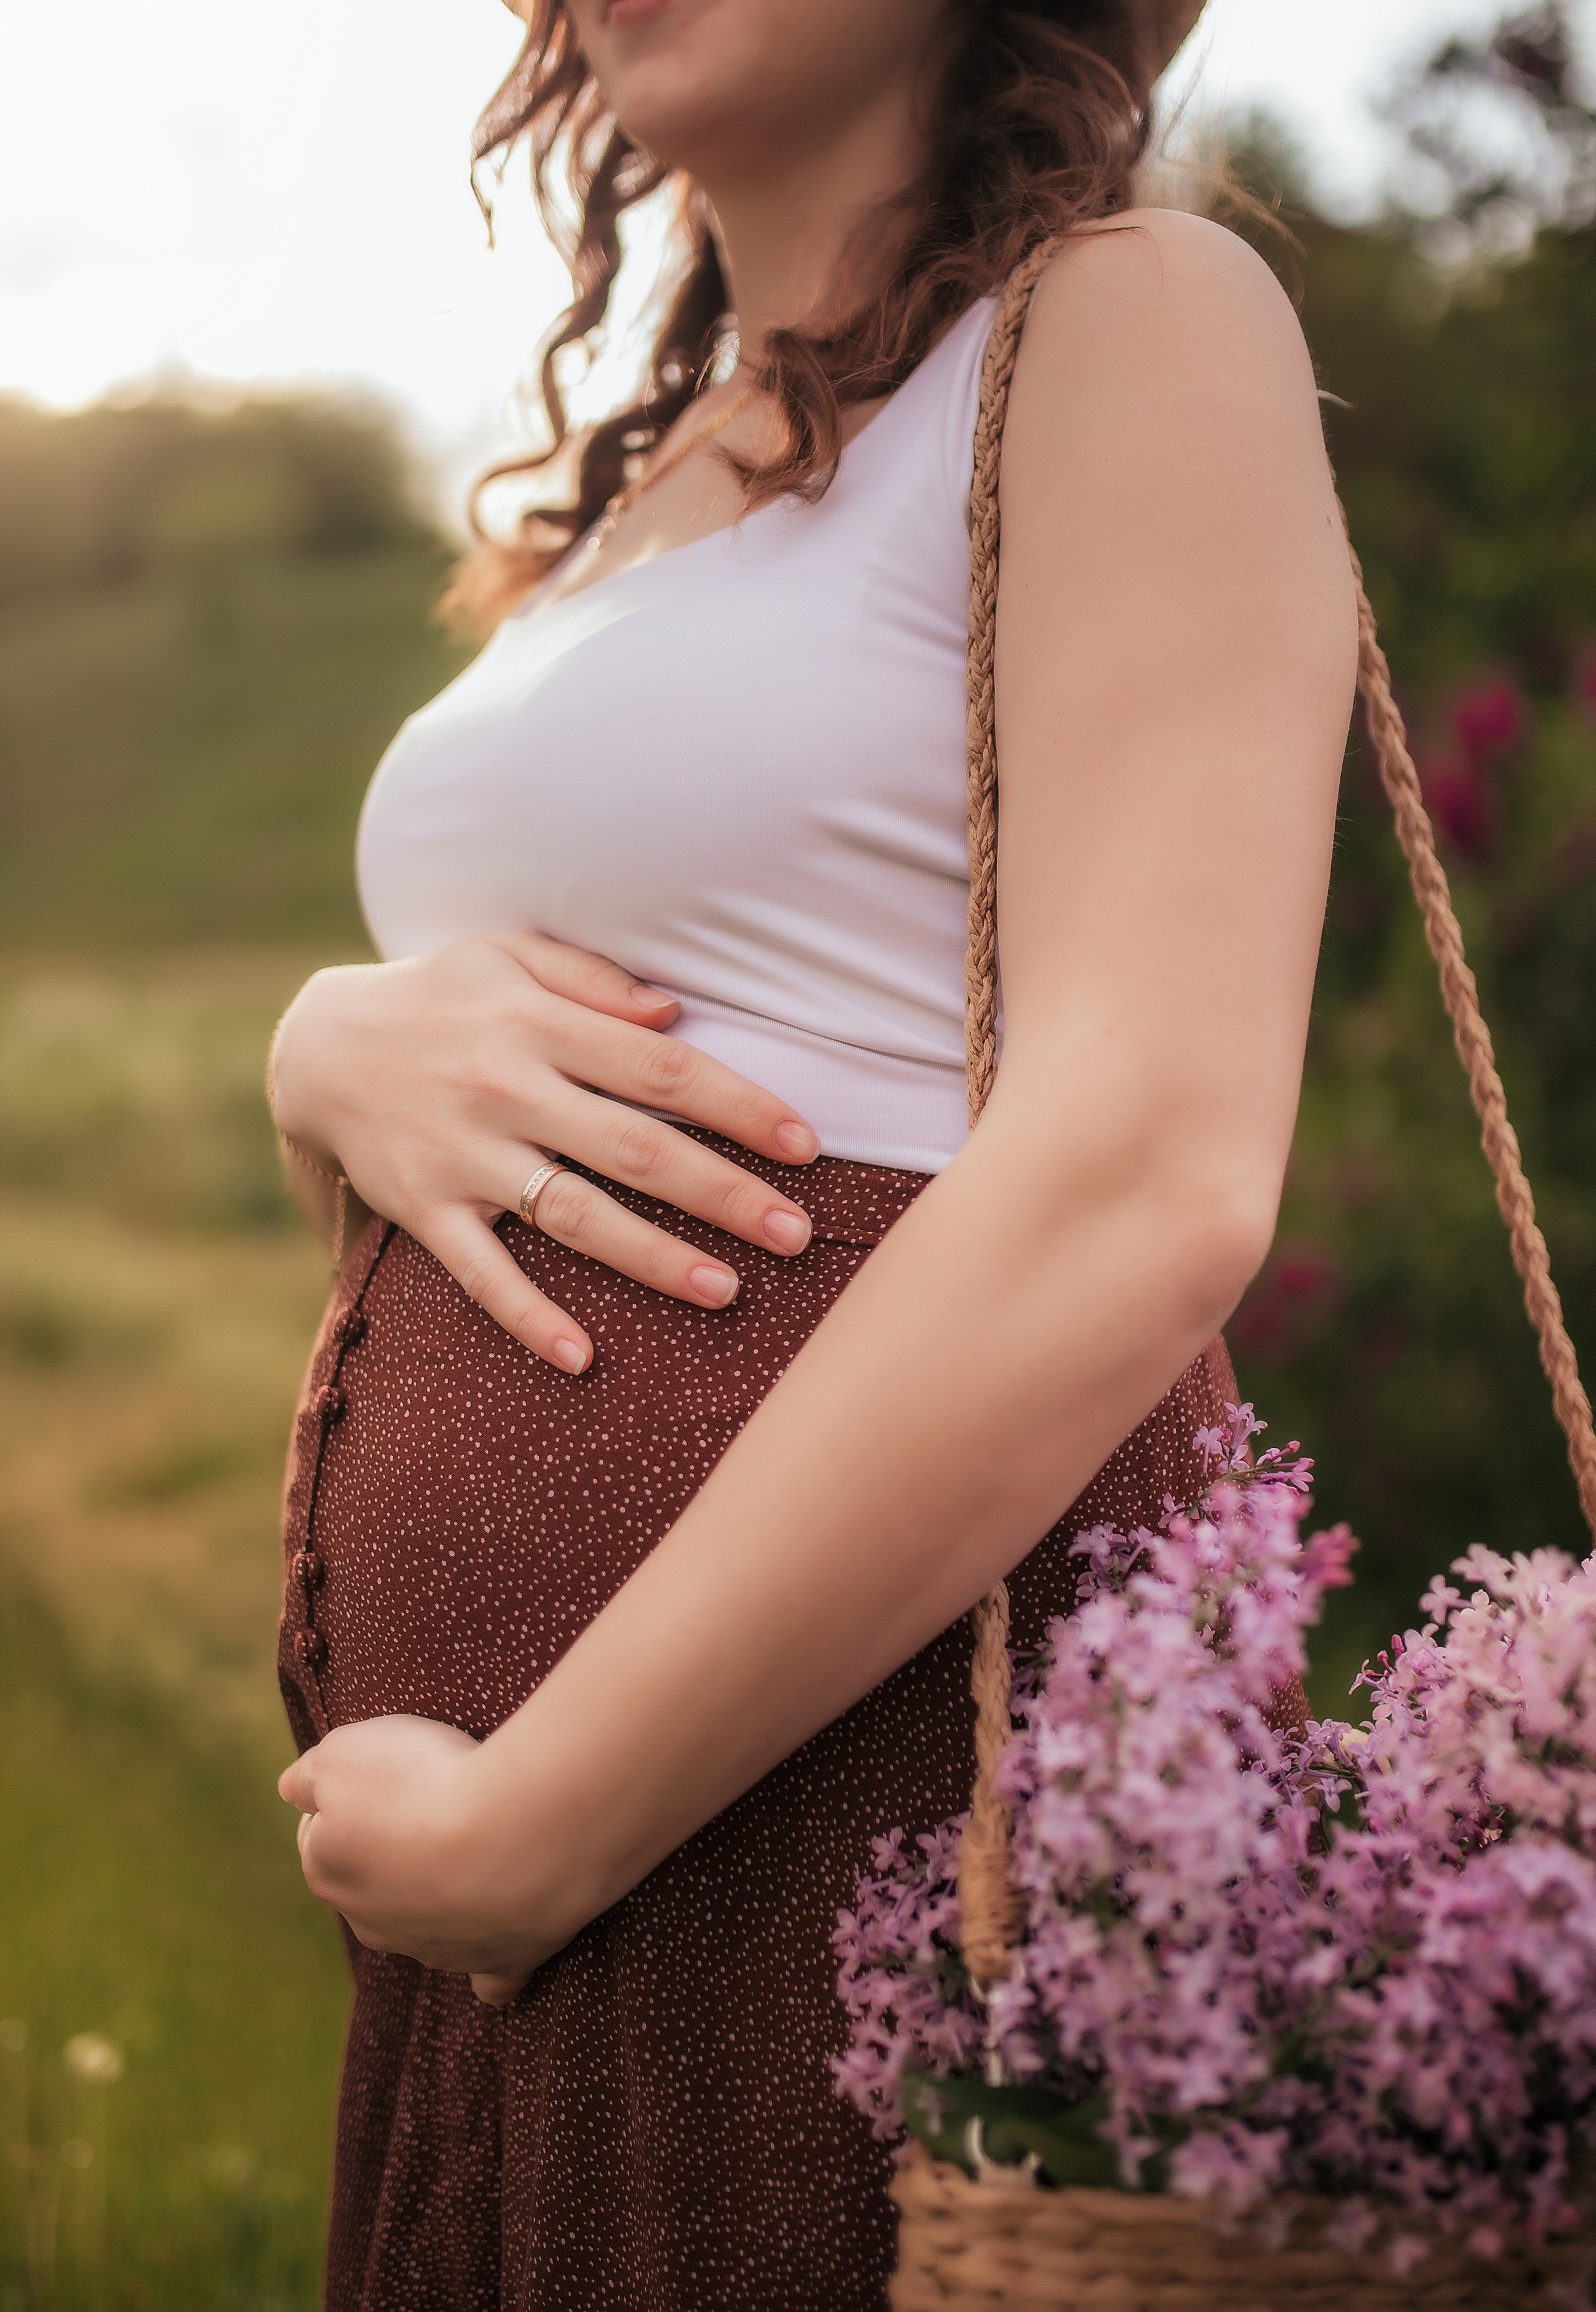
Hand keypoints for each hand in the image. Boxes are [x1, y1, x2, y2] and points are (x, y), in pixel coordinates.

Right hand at [267, 931, 820, 1370]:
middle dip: (723, 1193)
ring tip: (728, 1292)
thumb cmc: (439, 998)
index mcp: (538, 1023)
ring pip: (573, 1214)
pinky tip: (581, 1357)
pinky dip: (527, 1316)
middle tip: (798, 1234)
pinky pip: (479, 1272)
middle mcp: (506, 1087)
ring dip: (653, 1258)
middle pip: (635, 1147)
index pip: (661, 1068)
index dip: (739, 1107)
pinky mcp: (422, 1208)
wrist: (315, 1047)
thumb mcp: (506, 956)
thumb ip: (593, 981)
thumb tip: (677, 1015)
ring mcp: (463, 1153)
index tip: (806, 1145)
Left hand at [278, 1717, 557, 2005]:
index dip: (348, 1797)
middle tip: (435, 1804)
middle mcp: (375, 1923)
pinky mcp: (498, 1962)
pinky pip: (490, 1979)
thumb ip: (307, 1775)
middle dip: (394, 1851)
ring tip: (479, 1850)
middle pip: (373, 1885)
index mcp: (331, 1873)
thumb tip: (291, 1790)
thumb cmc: (424, 1782)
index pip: (319, 1834)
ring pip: (424, 1929)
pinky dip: (492, 1965)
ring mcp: (437, 1948)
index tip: (382, 1772)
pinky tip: (500, 1947)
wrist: (511, 1829)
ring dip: (442, 1898)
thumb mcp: (342, 1754)